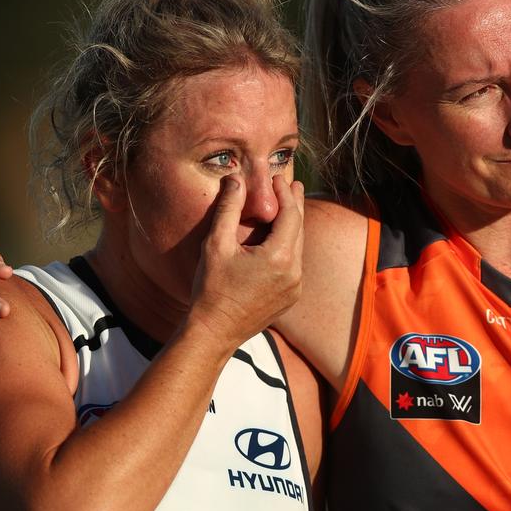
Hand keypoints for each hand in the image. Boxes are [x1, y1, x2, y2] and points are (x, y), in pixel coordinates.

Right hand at [188, 174, 303, 348]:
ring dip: (292, 226)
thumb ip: (228, 209)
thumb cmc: (211, 288)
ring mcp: (295, 287)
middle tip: (293, 184)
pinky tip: (280, 238)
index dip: (285, 194)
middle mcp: (294, 273)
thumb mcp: (216, 245)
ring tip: (287, 207)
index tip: (279, 178)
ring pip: (298, 247)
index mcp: (278, 258)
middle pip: (299, 229)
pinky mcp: (291, 297)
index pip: (290, 215)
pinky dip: (289, 246)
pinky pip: (294, 264)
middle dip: (295, 205)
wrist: (214, 331)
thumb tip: (235, 179)